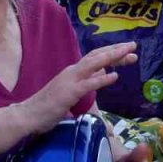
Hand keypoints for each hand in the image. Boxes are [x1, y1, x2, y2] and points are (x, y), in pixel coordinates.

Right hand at [17, 43, 136, 134]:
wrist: (28, 114)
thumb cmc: (47, 107)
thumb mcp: (71, 92)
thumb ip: (86, 82)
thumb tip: (102, 74)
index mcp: (73, 72)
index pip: (95, 58)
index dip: (112, 53)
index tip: (128, 53)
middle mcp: (72, 71)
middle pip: (97, 56)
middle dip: (117, 51)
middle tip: (134, 47)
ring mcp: (70, 81)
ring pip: (94, 64)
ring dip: (112, 57)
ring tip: (129, 53)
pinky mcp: (69, 93)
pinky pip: (88, 84)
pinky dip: (102, 79)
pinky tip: (115, 76)